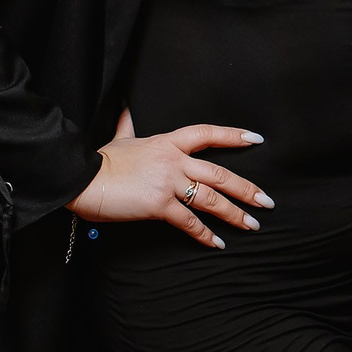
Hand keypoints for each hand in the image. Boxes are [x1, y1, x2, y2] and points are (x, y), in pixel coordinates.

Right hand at [69, 108, 273, 248]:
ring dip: (235, 213)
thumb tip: (127, 107)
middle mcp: (174, 160)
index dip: (233, 135)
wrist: (84, 178)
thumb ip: (128, 124)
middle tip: (267, 201)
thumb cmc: (100, 160)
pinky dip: (205, 234)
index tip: (256, 138)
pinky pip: (189, 221)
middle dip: (246, 188)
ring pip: (211, 198)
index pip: (207, 134)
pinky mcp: (159, 205)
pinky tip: (217, 244)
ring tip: (252, 225)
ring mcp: (169, 182)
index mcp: (168, 142)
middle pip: (220, 173)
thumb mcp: (119, 138)